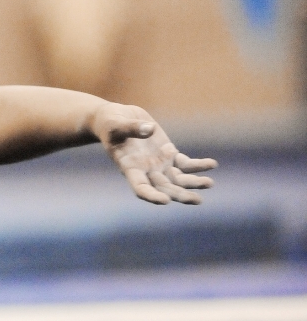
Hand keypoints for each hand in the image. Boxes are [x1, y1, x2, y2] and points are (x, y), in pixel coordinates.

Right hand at [91, 103, 216, 204]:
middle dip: (180, 194)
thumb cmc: (110, 124)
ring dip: (193, 183)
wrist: (115, 119)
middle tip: (196, 200)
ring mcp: (158, 163)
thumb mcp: (115, 125)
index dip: (152, 196)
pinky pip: (185, 164)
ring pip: (178, 179)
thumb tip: (150, 130)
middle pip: (164, 187)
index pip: (141, 188)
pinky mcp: (168, 153)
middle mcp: (146, 171)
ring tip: (209, 183)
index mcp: (130, 168)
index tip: (165, 201)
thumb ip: (132, 128)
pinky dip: (198, 165)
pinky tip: (212, 165)